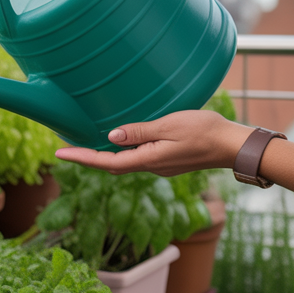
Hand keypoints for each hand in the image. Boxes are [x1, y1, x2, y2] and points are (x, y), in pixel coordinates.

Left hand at [56, 110, 252, 176]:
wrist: (233, 145)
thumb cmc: (205, 131)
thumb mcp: (169, 126)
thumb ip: (139, 132)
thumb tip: (111, 137)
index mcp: (148, 160)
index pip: (106, 162)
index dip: (81, 158)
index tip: (60, 153)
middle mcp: (150, 166)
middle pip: (111, 165)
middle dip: (87, 157)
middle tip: (65, 148)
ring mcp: (159, 165)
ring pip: (124, 162)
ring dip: (103, 155)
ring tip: (84, 144)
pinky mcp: (167, 160)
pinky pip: (137, 157)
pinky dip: (121, 151)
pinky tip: (117, 141)